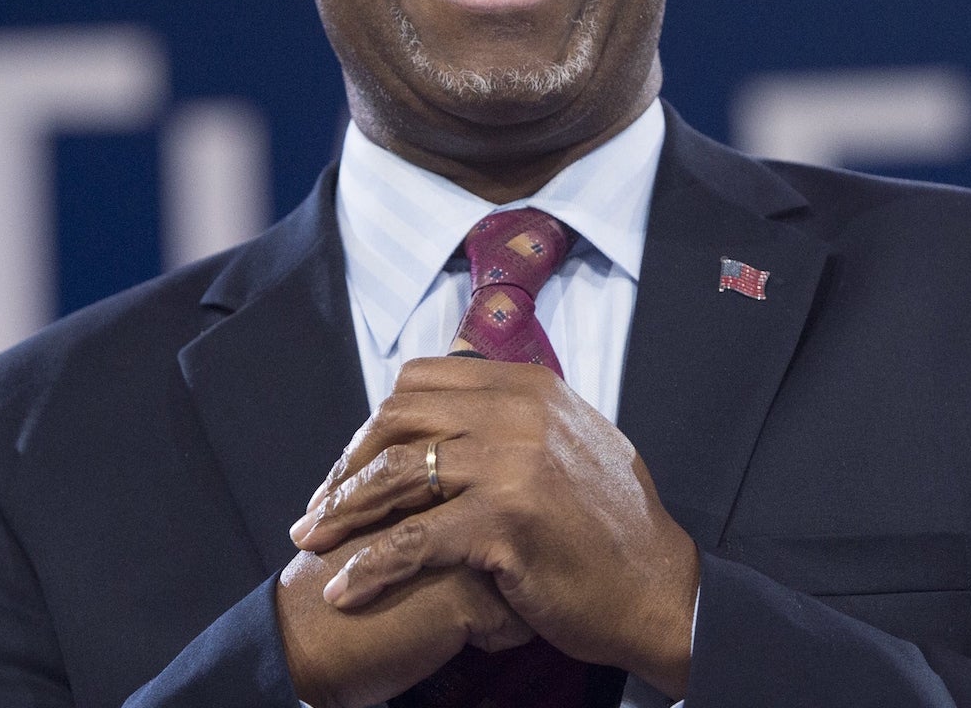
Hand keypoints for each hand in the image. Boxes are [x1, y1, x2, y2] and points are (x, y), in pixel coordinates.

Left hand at [288, 357, 697, 698]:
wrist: (659, 589)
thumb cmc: (612, 527)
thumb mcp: (574, 441)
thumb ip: (519, 416)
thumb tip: (461, 398)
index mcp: (528, 386)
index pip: (422, 380)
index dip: (376, 421)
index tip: (355, 463)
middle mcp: (518, 412)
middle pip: (397, 418)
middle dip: (349, 463)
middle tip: (322, 506)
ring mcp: (512, 464)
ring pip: (396, 474)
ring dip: (343, 510)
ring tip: (312, 541)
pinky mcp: (505, 522)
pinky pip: (414, 542)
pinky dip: (371, 567)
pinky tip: (345, 590)